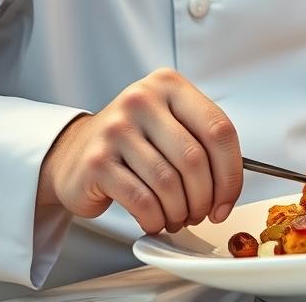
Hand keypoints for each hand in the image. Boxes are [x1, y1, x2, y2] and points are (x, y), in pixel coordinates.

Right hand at [37, 68, 242, 233]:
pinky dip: (156, 219)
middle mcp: (142, 100)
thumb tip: (228, 190)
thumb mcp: (170, 125)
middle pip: (195, 159)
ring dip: (180, 211)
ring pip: (169, 183)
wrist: (74, 154)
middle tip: (201, 213)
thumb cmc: (132, 143)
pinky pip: (142, 200)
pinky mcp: (97, 161)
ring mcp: (116, 129)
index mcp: (169, 85)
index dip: (231, 173)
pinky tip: (155, 220)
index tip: (227, 199)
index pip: (218, 129)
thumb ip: (203, 144)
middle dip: (204, 198)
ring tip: (177, 217)